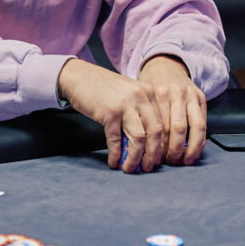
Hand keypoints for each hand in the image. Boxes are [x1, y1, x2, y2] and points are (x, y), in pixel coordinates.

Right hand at [58, 58, 163, 172]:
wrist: (79, 76)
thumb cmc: (104, 89)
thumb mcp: (129, 95)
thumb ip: (141, 113)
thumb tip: (148, 144)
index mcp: (150, 93)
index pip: (164, 123)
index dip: (163, 145)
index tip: (158, 159)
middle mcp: (141, 97)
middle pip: (156, 132)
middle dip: (153, 155)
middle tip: (148, 168)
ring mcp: (126, 104)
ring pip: (139, 138)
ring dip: (136, 158)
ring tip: (130, 168)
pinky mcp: (110, 112)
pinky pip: (116, 139)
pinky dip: (116, 154)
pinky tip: (113, 162)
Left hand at [138, 55, 206, 165]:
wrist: (166, 64)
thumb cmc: (150, 85)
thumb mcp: (141, 96)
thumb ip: (142, 118)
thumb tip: (136, 149)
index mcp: (157, 92)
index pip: (158, 127)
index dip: (157, 147)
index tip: (152, 160)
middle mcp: (175, 93)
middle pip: (176, 129)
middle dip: (173, 151)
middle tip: (168, 163)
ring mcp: (190, 95)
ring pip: (193, 128)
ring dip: (190, 149)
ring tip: (184, 161)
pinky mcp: (200, 97)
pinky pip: (203, 123)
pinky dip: (199, 140)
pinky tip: (194, 151)